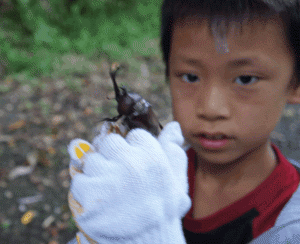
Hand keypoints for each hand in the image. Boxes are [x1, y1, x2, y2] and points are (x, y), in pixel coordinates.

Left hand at [68, 121, 190, 243]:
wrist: (146, 243)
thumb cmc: (163, 210)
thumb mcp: (177, 180)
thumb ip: (174, 150)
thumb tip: (174, 125)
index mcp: (152, 157)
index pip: (134, 135)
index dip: (134, 150)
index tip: (136, 164)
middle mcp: (131, 163)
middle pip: (110, 142)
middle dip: (113, 156)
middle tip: (120, 176)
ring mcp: (109, 178)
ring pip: (92, 159)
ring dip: (98, 172)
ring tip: (110, 190)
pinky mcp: (90, 194)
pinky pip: (79, 180)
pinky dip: (86, 190)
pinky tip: (100, 201)